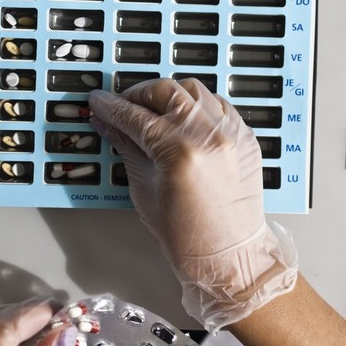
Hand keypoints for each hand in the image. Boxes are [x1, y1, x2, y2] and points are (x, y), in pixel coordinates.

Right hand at [89, 78, 296, 329]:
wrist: (228, 256)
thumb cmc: (187, 235)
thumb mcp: (144, 189)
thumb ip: (127, 148)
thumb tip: (108, 124)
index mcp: (180, 151)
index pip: (136, 116)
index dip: (111, 107)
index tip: (99, 102)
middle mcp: (209, 135)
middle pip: (166, 92)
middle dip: (139, 94)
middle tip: (123, 105)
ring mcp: (232, 133)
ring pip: (194, 90)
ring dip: (169, 96)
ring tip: (153, 110)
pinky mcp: (245, 137)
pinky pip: (218, 104)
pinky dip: (197, 106)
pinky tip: (183, 119)